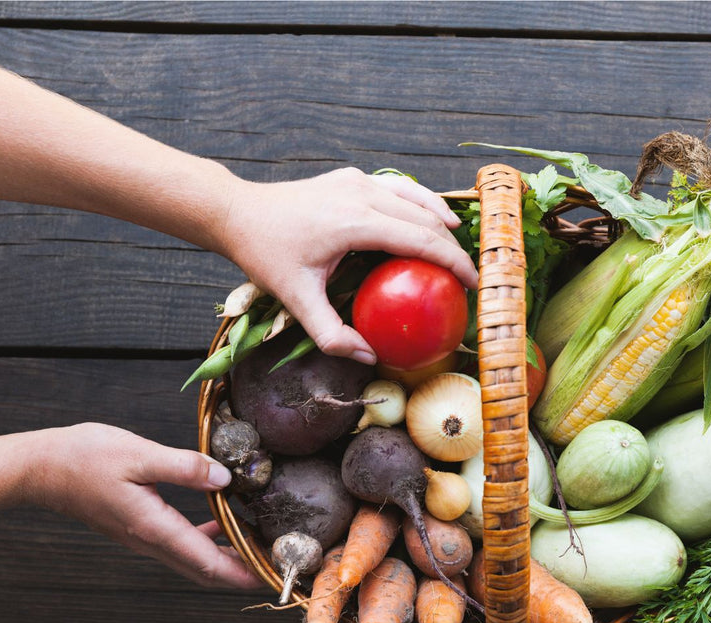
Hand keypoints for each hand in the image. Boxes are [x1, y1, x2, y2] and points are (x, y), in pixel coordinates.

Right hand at [29, 423, 262, 589]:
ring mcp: (143, 537)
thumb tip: (224, 479)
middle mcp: (150, 541)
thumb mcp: (139, 455)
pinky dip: (207, 542)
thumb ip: (184, 468)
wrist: (40, 468)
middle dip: (244, 574)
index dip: (245, 573)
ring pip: (194, 560)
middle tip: (277, 568)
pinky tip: (221, 523)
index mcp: (154, 528)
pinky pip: (181, 545)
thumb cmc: (84, 459)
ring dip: (228, 560)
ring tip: (259, 549)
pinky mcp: (138, 527)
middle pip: (205, 571)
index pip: (209, 563)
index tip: (274, 577)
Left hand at [218, 167, 477, 363]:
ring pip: (418, 199)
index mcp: (355, 222)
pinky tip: (436, 219)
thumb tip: (369, 356)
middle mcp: (362, 194)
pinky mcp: (353, 178)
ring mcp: (358, 181)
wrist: (238, 213)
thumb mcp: (296, 300)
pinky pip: (401, 189)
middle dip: (454, 248)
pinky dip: (423, 204)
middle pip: (426, 219)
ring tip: (458, 252)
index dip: (453, 262)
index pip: (421, 239)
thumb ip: (332, 334)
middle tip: (468, 279)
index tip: (472, 285)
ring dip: (442, 225)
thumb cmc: (266, 255)